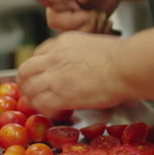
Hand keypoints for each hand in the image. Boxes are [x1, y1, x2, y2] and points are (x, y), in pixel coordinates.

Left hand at [16, 32, 130, 118]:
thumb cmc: (122, 57)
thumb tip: (84, 65)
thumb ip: (81, 53)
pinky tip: (54, 112)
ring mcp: (56, 76)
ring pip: (29, 88)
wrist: (127, 67)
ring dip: (32, 97)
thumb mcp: (94, 45)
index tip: (41, 75)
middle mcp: (54, 57)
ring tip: (40, 104)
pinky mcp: (62, 95)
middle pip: (26, 69)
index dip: (37, 67)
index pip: (38, 54)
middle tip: (30, 91)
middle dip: (26, 82)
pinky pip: (41, 103)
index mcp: (63, 42)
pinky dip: (44, 109)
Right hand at [44, 0, 121, 32]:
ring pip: (83, 38)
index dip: (75, 19)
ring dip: (98, 25)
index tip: (86, 9)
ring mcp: (75, 26)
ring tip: (100, 13)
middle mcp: (62, 17)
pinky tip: (104, 20)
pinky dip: (103, 31)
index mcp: (55, 5)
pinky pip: (93, 40)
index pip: (55, 22)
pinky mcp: (86, 31)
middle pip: (71, 34)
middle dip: (90, 22)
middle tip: (96, 10)